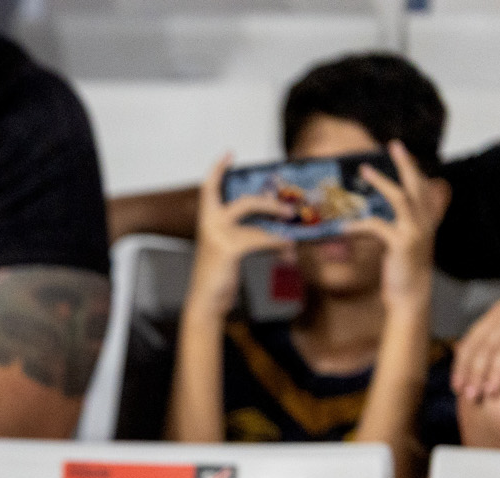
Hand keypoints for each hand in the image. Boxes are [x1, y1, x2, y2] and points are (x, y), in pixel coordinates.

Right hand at [187, 154, 292, 317]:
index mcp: (207, 221)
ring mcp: (218, 236)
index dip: (218, 170)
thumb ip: (247, 235)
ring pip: (258, 223)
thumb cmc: (217, 277)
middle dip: (271, 205)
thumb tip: (282, 230)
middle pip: (246, 202)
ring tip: (293, 236)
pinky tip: (288, 252)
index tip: (229, 153)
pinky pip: (262, 240)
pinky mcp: (229, 249)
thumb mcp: (229, 251)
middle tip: (288, 210)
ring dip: (279, 229)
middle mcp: (210, 225)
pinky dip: (279, 245)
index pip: (209, 189)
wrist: (205, 302)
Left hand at [349, 142, 447, 312]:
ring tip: (365, 170)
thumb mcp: (398, 244)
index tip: (399, 150)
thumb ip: (389, 226)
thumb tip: (363, 216)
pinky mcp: (402, 243)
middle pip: (416, 184)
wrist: (409, 295)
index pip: (421, 186)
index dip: (411, 168)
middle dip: (405, 163)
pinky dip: (359, 224)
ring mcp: (415, 230)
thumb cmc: (401, 270)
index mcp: (425, 218)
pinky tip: (343, 227)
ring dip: (382, 182)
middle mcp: (425, 220)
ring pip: (400, 198)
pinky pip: (377, 226)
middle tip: (393, 145)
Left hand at [457, 290, 499, 404]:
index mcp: (497, 312)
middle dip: (475, 372)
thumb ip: (489, 343)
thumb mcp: (499, 335)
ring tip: (489, 392)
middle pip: (485, 344)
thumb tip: (458, 353)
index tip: (457, 388)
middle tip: (471, 396)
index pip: (472, 341)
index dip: (462, 366)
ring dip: (494, 372)